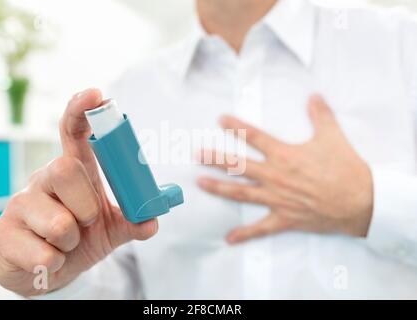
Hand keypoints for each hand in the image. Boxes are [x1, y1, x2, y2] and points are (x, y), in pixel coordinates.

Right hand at [0, 88, 157, 295]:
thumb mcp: (111, 230)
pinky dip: (55, 264)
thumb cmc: (80, 239)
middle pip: (66, 170)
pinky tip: (46, 259)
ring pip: (58, 223)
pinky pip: (43, 255)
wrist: (48, 270)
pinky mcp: (2, 233)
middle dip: (86, 206)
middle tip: (86, 222)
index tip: (96, 94)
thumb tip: (152, 220)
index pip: (73, 132)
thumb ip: (132, 221)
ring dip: (71, 242)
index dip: (82, 111)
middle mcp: (44, 179)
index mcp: (73, 171)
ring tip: (64, 245)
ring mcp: (20, 203)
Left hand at [197, 95, 372, 243]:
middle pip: (238, 165)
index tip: (221, 120)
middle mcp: (275, 176)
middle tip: (197, 153)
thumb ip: (320, 114)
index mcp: (284, 154)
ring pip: (241, 193)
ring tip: (200, 183)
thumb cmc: (346, 169)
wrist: (361, 201)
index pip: (254, 137)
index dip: (236, 127)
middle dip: (215, 158)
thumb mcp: (333, 136)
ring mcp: (277, 198)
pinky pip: (261, 228)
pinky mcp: (284, 218)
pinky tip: (229, 237)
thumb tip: (314, 96)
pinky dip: (245, 234)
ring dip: (219, 188)